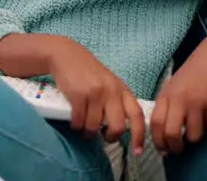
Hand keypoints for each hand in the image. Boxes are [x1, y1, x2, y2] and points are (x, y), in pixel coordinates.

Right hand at [45, 37, 146, 154]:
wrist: (66, 55)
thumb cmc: (88, 72)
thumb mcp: (109, 83)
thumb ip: (116, 101)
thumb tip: (120, 128)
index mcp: (122, 90)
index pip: (137, 115)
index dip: (139, 135)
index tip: (137, 151)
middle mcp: (112, 92)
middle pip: (117, 127)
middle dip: (110, 137)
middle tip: (103, 136)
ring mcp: (95, 94)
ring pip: (94, 127)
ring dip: (87, 133)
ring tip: (84, 128)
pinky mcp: (78, 95)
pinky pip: (79, 122)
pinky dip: (76, 126)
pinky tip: (75, 122)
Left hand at [151, 40, 206, 153]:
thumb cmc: (194, 71)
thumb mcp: (174, 85)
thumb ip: (168, 104)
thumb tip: (164, 132)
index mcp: (166, 94)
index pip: (155, 123)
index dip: (157, 141)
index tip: (162, 149)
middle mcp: (179, 98)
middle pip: (171, 133)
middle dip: (175, 147)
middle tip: (179, 150)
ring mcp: (197, 100)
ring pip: (193, 135)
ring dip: (196, 138)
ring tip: (198, 131)